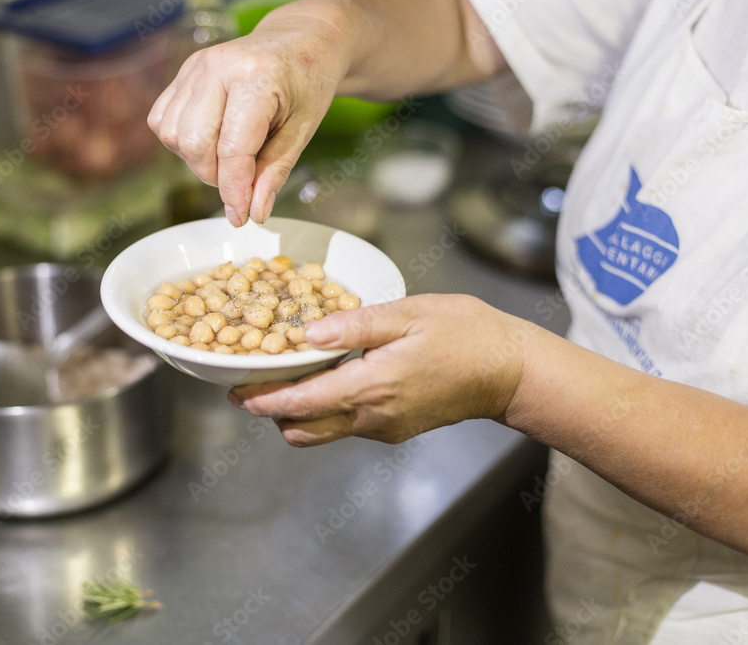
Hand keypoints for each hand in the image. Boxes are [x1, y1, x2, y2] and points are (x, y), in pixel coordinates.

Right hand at [148, 15, 347, 226]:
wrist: (300, 41)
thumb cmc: (307, 83)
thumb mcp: (303, 130)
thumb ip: (275, 171)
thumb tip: (253, 212)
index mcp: (256, 76)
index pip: (232, 148)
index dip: (234, 190)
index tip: (241, 216)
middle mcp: (217, 66)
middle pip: (195, 144)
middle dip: (216, 176)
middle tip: (243, 179)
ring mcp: (194, 66)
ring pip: (174, 136)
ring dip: (198, 160)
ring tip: (230, 155)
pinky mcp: (182, 73)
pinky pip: (163, 121)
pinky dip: (182, 142)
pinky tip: (211, 139)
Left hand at [228, 294, 536, 445]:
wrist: (510, 372)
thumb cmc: (466, 334)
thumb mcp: (409, 314)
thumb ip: (355, 325)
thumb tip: (307, 333)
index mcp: (373, 386)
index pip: (302, 403)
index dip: (264, 400)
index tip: (237, 392)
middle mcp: (373, 417)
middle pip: (303, 429)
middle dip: (272, 411)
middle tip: (253, 382)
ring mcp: (384, 428)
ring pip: (322, 433)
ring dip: (296, 414)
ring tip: (287, 378)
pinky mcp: (394, 430)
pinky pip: (346, 426)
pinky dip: (324, 411)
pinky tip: (325, 379)